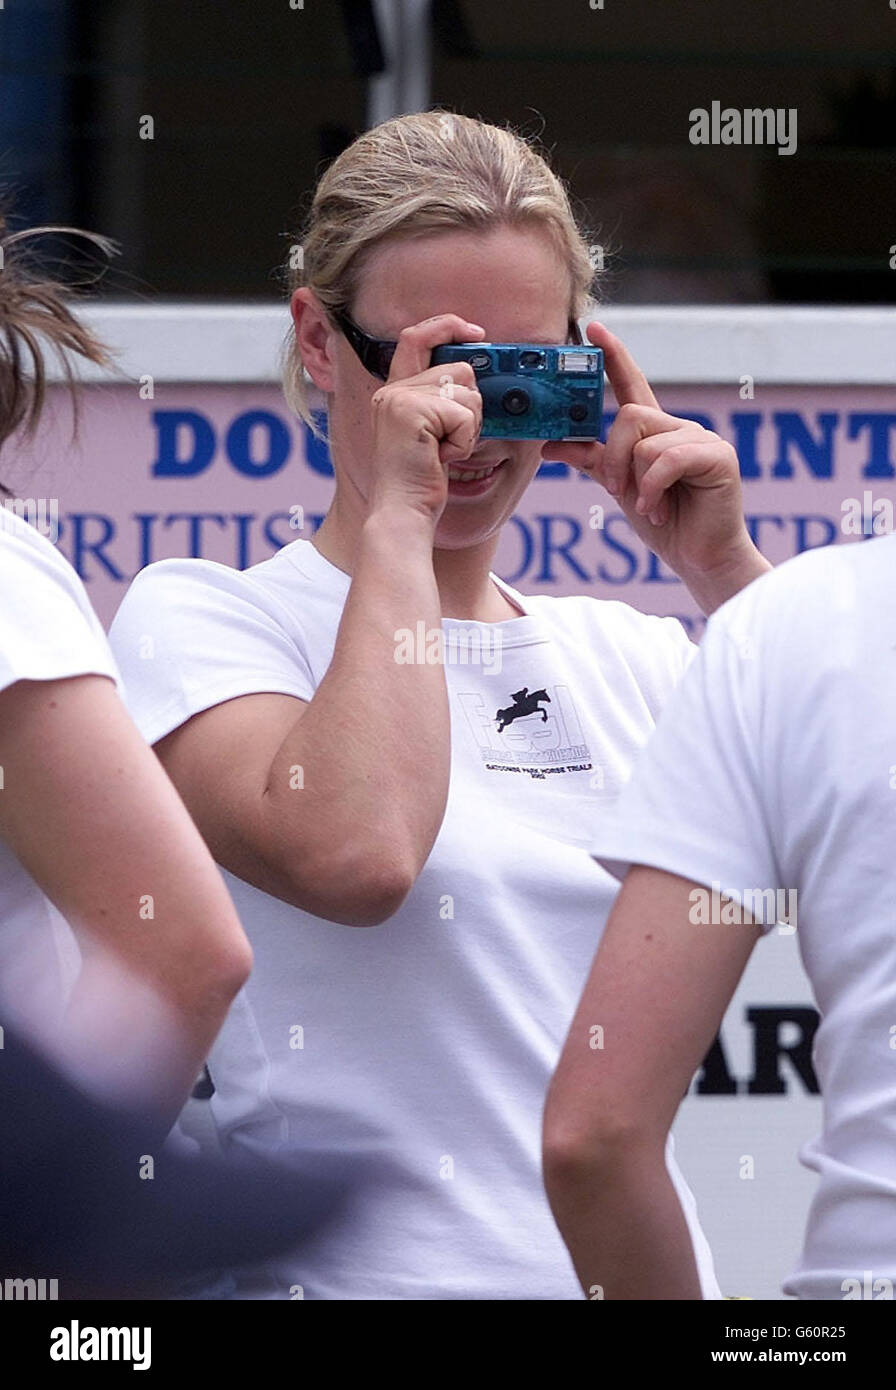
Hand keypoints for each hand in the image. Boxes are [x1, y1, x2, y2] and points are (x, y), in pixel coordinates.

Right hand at [367, 314, 484, 523]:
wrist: (402, 512)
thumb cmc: (419, 481)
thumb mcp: (430, 433)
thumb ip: (441, 402)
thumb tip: (475, 372)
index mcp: (393, 392)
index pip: (416, 338)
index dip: (447, 326)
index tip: (476, 332)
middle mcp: (392, 390)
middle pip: (460, 369)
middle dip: (471, 407)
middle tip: (451, 439)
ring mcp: (400, 399)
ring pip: (467, 391)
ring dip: (468, 426)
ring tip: (443, 451)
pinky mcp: (413, 412)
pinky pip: (464, 414)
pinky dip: (463, 440)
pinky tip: (442, 457)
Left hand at [542, 321, 765, 602]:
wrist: (699, 558)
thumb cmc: (664, 522)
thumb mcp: (620, 488)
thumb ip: (591, 460)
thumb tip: (549, 445)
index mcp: (656, 432)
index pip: (631, 385)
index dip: (614, 356)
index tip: (593, 329)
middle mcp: (679, 428)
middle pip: (629, 415)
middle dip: (614, 456)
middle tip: (616, 489)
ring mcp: (701, 439)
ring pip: (645, 440)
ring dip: (636, 481)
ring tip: (649, 506)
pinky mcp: (718, 455)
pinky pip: (667, 458)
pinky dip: (653, 489)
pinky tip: (658, 509)